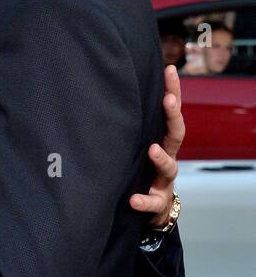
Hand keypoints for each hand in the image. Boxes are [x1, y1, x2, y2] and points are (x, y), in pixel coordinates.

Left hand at [130, 65, 184, 225]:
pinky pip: (151, 202)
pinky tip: (133, 199)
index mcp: (161, 140)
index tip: (170, 69)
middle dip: (173, 116)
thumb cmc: (139, 168)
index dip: (172, 90)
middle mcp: (167, 156)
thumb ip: (126, 124)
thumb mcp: (135, 144)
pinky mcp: (157, 202)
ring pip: (169, 168)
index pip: (169, 112)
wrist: (150, 207)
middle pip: (176, 133)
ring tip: (152, 150)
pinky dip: (143, 201)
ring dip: (160, 158)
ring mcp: (164, 180)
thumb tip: (100, 90)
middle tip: (167, 100)